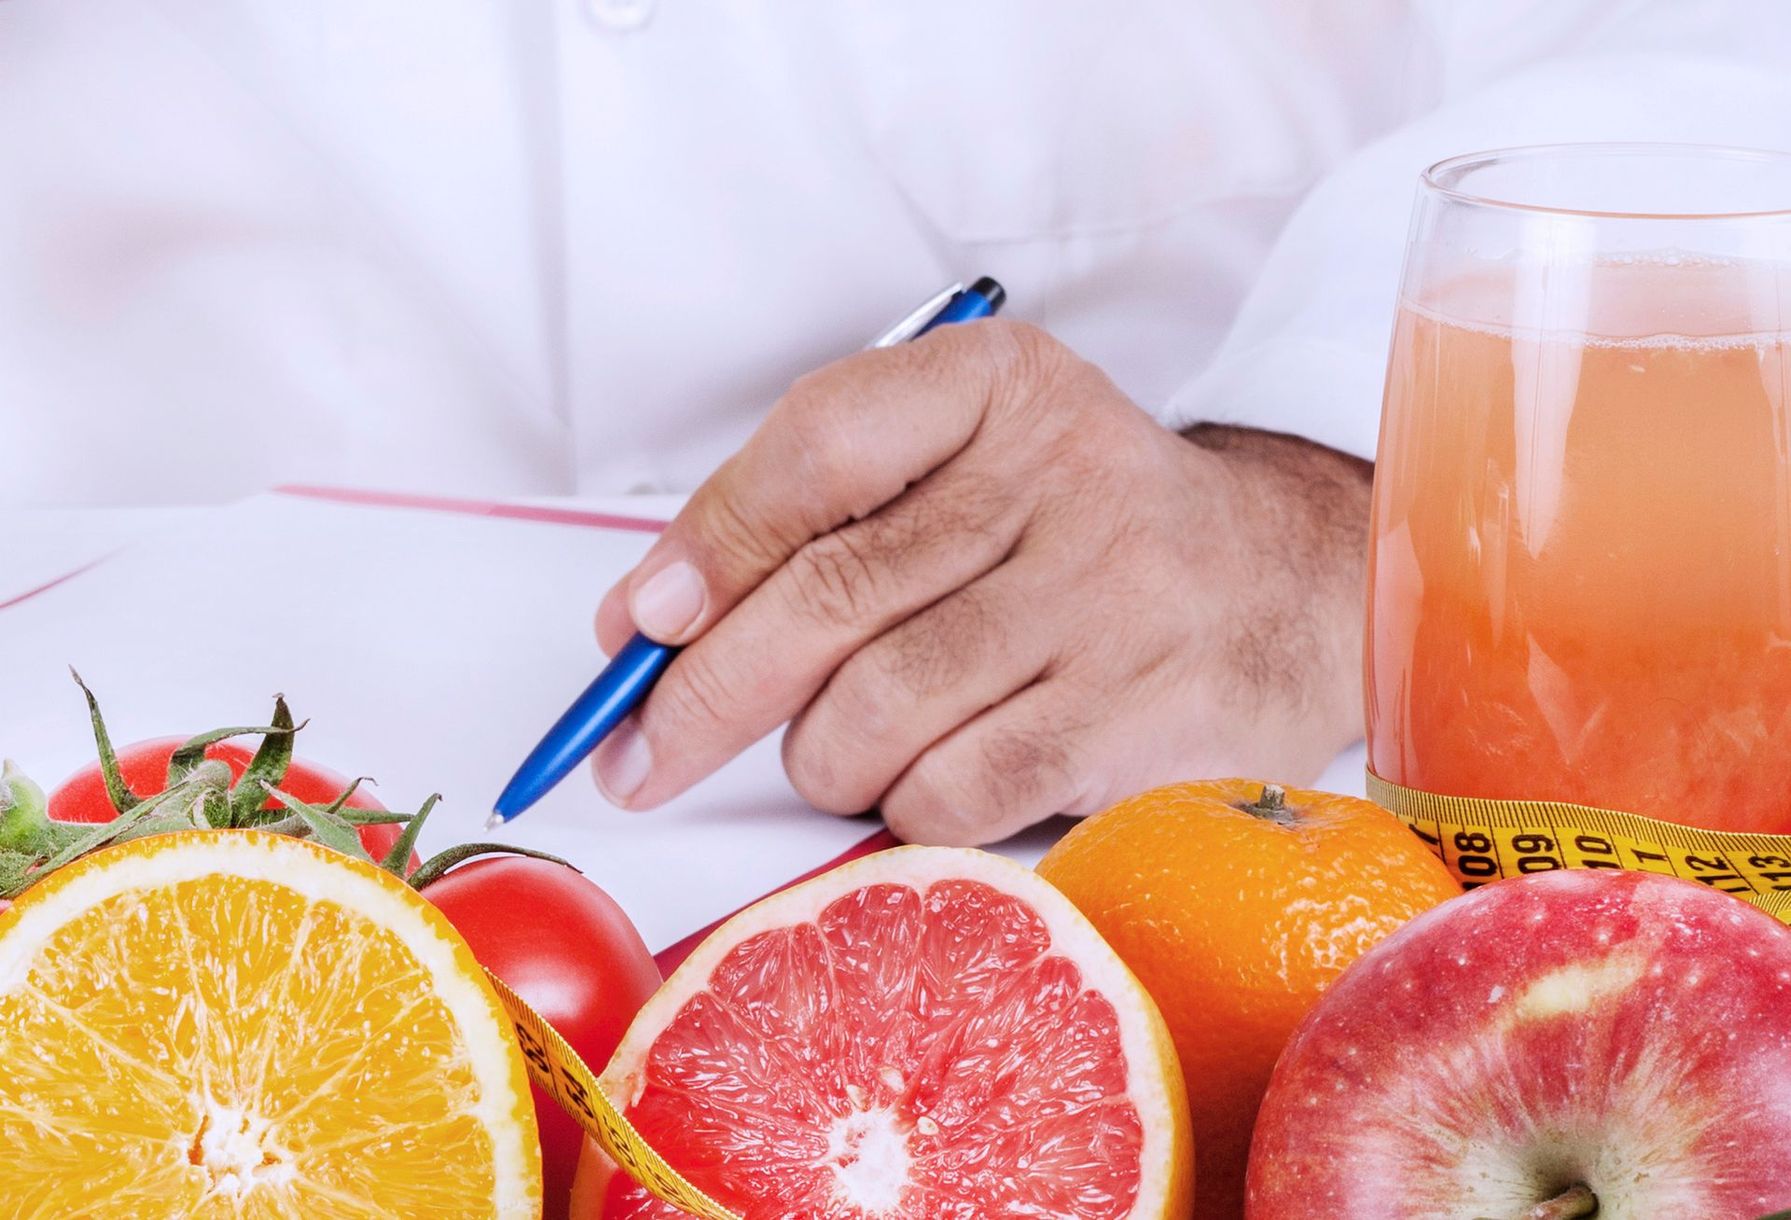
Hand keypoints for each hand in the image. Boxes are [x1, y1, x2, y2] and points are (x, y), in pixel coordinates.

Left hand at [592, 320, 1371, 845]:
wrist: (1286, 587)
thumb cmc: (1082, 531)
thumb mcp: (969, 462)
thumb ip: (818, 514)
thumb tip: (649, 622)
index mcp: (1003, 387)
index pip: (820, 447)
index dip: (709, 544)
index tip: (641, 626)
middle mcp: (1064, 479)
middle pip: (828, 598)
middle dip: (705, 695)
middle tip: (644, 754)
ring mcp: (1110, 604)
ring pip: (873, 715)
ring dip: (820, 758)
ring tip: (844, 749)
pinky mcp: (1134, 723)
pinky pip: (947, 794)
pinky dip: (903, 806)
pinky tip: (929, 778)